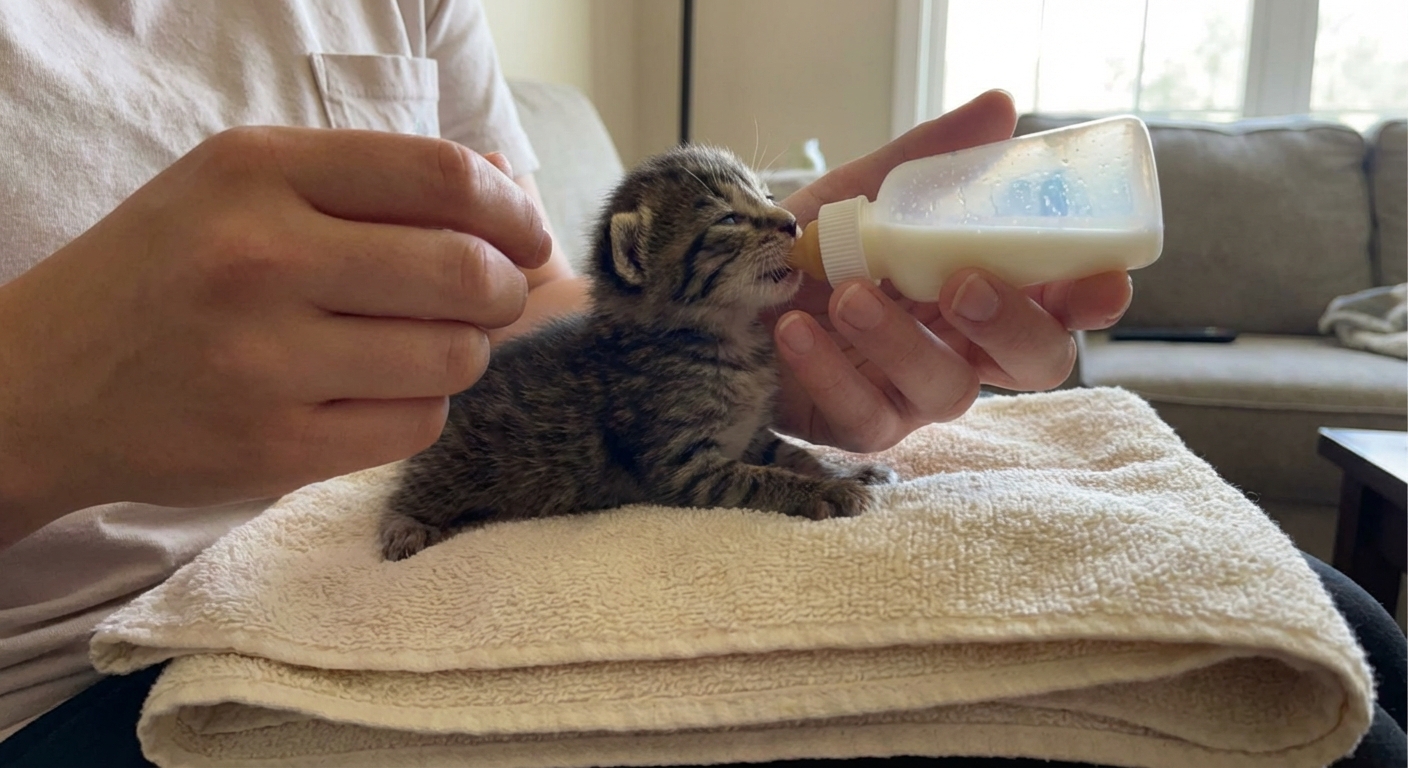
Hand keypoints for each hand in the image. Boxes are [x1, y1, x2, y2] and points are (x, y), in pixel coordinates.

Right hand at [0, 127, 550, 541]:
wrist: (44, 383)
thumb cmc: (166, 270)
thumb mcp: (246, 187)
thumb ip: (375, 180)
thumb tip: (503, 186)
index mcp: (258, 172)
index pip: (442, 176)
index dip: (511, 211)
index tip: (523, 236)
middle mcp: (260, 259)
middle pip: (467, 274)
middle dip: (502, 290)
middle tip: (484, 299)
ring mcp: (266, 362)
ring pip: (454, 358)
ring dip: (460, 353)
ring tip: (413, 344)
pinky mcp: (275, 450)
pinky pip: (417, 424)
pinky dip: (418, 406)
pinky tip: (372, 392)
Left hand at [770, 90, 1132, 451]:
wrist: (725, 285)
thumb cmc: (812, 244)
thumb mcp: (865, 191)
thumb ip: (931, 159)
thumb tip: (999, 108)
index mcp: (984, 289)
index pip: (1062, 303)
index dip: (1091, 299)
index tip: (1101, 282)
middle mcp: (963, 347)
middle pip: (1034, 361)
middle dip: (1013, 326)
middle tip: (964, 284)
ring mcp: (913, 393)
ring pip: (947, 390)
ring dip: (899, 341)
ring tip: (846, 293)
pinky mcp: (855, 424)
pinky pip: (863, 416)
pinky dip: (829, 370)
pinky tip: (794, 328)